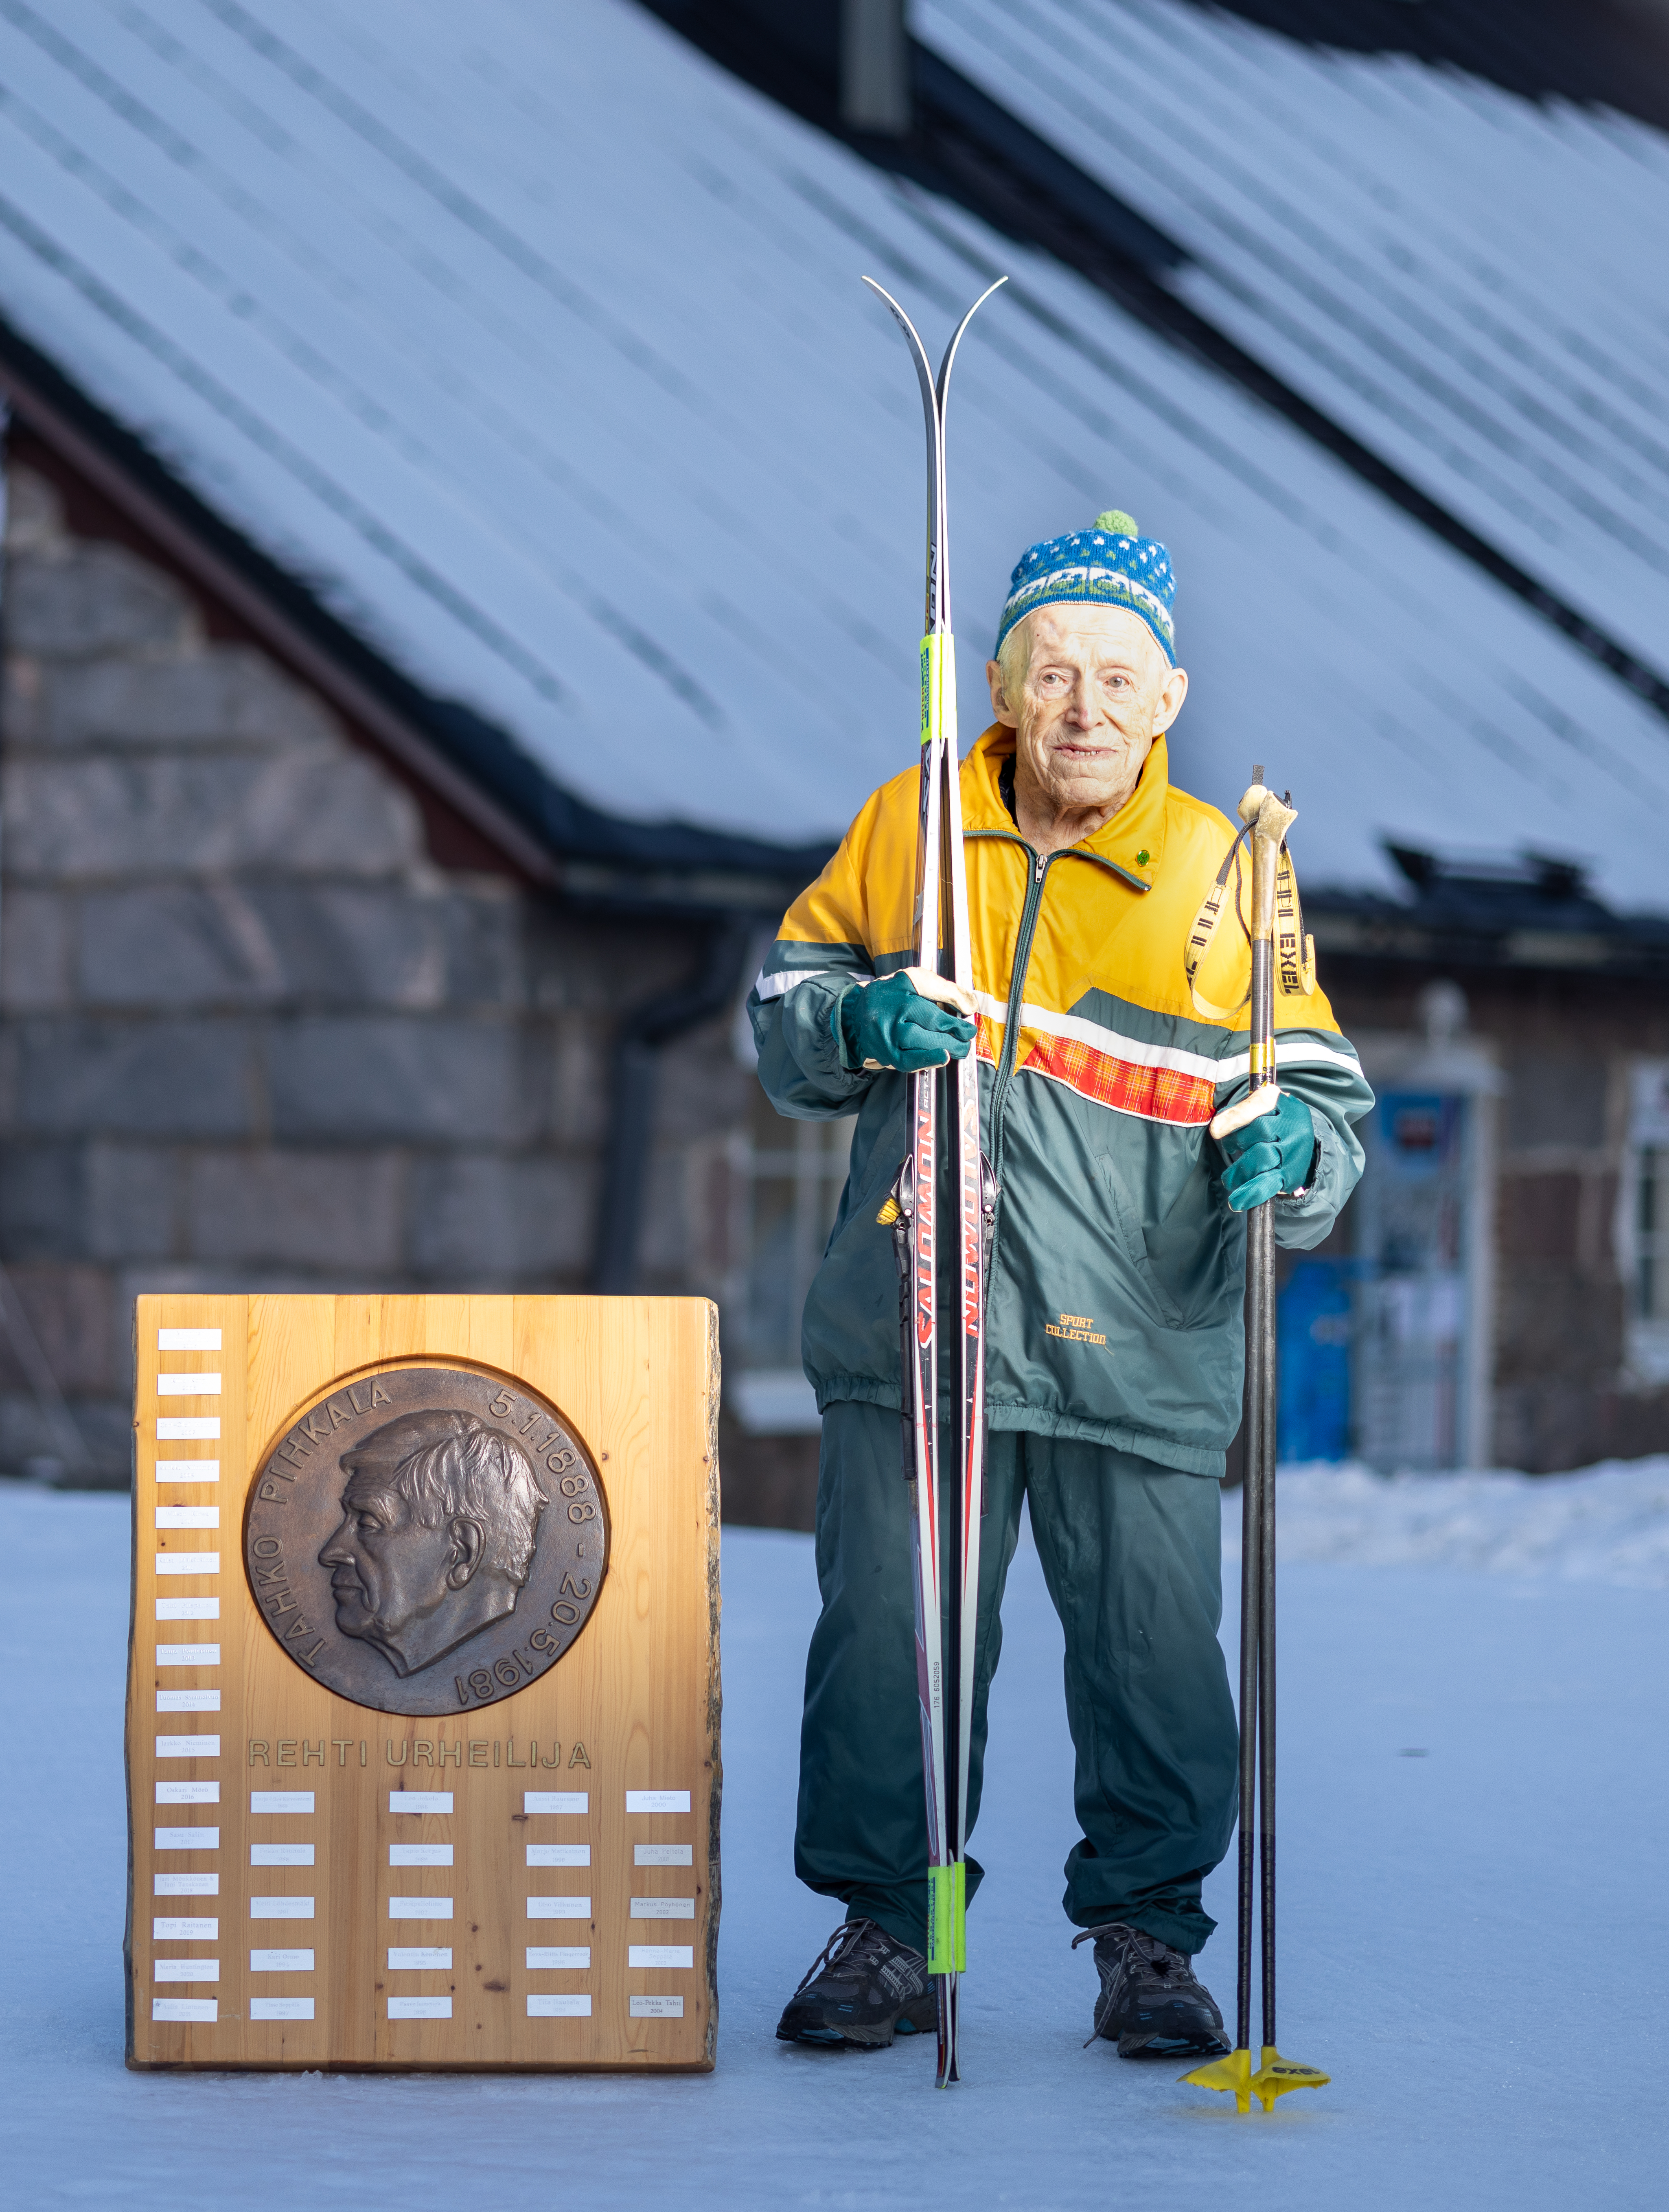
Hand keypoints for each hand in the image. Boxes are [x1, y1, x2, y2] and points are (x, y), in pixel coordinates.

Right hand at [839, 971, 975, 1072]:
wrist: (857, 1015)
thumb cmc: (893, 997)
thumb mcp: (915, 982)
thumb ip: (944, 990)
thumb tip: (970, 1006)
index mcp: (901, 987)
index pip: (931, 993)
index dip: (954, 1005)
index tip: (970, 1015)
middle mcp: (891, 1008)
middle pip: (928, 1020)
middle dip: (953, 1030)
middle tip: (968, 1036)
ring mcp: (886, 1032)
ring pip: (918, 1039)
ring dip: (945, 1045)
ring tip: (961, 1048)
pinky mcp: (885, 1052)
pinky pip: (907, 1060)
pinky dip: (927, 1060)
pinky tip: (943, 1058)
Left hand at [1217, 1090, 1315, 1211]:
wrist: (1299, 1142)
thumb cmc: (1269, 1122)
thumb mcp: (1258, 1109)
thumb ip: (1239, 1112)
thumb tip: (1217, 1129)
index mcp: (1283, 1103)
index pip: (1259, 1104)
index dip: (1235, 1117)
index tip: (1215, 1131)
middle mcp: (1293, 1125)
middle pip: (1260, 1130)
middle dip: (1237, 1141)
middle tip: (1229, 1148)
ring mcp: (1294, 1150)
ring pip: (1263, 1156)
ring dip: (1240, 1170)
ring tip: (1229, 1179)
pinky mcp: (1292, 1174)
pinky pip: (1270, 1183)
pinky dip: (1251, 1194)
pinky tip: (1237, 1202)